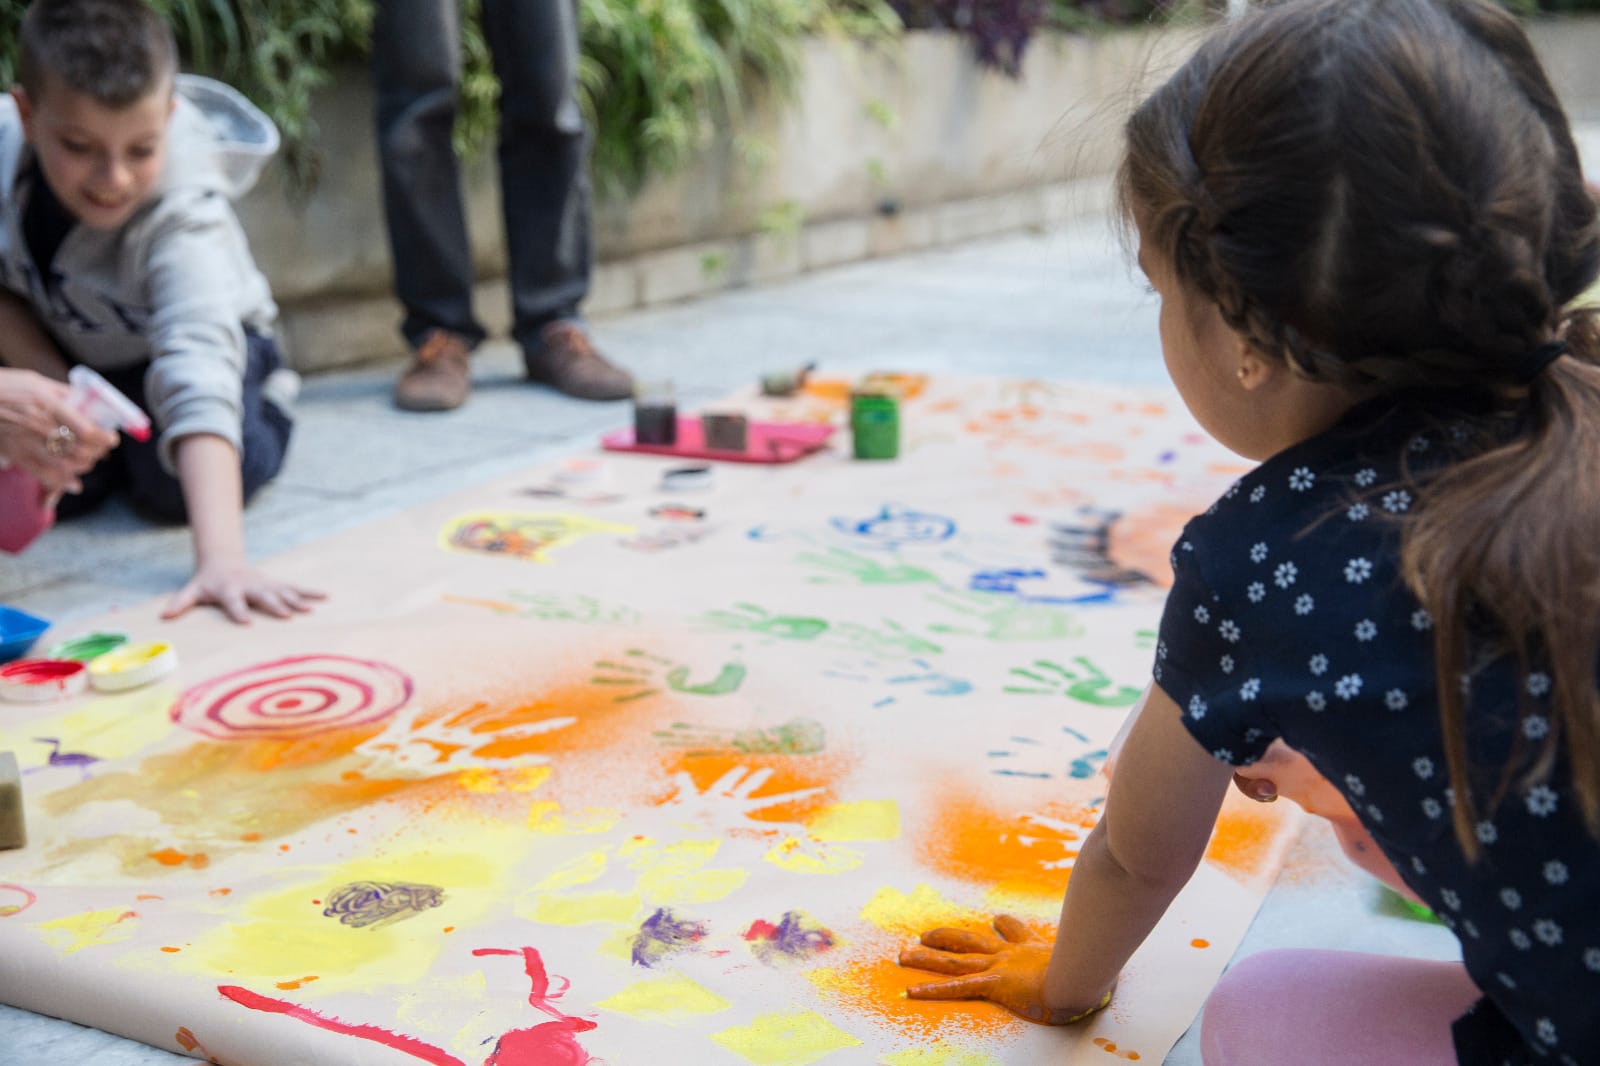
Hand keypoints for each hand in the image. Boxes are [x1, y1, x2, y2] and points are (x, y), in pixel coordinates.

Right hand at [0, 369, 117, 492]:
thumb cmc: (4, 385)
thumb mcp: (35, 381)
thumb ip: (63, 392)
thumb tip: (89, 400)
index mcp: (47, 404)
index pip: (87, 430)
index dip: (105, 438)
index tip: (112, 437)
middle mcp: (38, 425)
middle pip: (80, 449)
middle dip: (98, 452)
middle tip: (103, 449)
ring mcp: (25, 442)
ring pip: (65, 464)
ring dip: (84, 466)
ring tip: (90, 460)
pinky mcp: (14, 453)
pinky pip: (41, 474)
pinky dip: (62, 482)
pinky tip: (75, 484)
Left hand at [161, 560, 325, 624]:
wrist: (224, 561)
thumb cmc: (207, 582)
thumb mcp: (192, 590)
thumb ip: (180, 603)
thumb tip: (163, 617)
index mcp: (229, 590)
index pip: (233, 602)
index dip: (238, 611)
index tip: (246, 623)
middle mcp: (250, 586)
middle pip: (263, 596)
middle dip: (275, 605)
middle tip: (286, 615)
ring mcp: (265, 584)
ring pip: (283, 592)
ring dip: (297, 601)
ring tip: (310, 610)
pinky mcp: (275, 584)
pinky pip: (295, 588)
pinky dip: (310, 593)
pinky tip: (325, 597)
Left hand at [898, 914, 1111, 1025]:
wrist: (1086, 977)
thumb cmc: (1087, 968)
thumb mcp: (1081, 952)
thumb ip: (1084, 946)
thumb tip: (1087, 947)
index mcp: (1029, 949)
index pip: (1011, 933)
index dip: (1002, 926)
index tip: (995, 920)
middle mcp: (1009, 954)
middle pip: (969, 942)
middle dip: (944, 939)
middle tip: (923, 936)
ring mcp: (999, 967)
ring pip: (955, 961)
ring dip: (927, 959)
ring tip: (903, 956)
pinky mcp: (995, 983)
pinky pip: (958, 987)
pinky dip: (933, 990)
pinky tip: (912, 992)